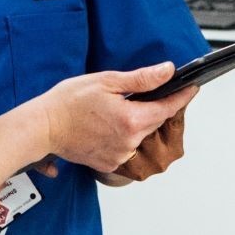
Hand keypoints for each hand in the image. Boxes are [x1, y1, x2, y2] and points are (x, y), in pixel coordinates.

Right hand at [31, 63, 194, 172]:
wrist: (42, 127)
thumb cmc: (67, 103)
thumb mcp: (107, 81)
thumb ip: (141, 79)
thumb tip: (166, 71)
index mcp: (131, 120)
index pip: (168, 108)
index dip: (182, 97)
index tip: (191, 89)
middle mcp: (129, 142)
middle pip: (155, 122)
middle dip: (154, 108)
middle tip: (139, 94)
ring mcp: (119, 155)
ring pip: (141, 135)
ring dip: (137, 123)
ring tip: (115, 110)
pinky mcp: (109, 163)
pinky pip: (127, 147)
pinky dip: (124, 136)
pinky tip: (107, 125)